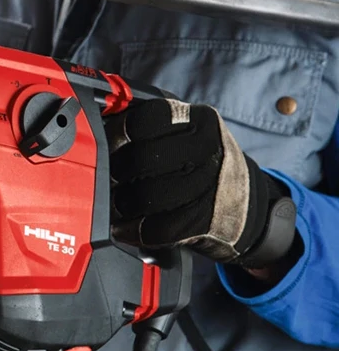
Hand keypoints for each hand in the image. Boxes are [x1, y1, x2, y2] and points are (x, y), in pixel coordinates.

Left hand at [105, 98, 296, 268]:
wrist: (249, 205)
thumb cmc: (204, 167)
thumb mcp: (189, 135)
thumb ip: (152, 128)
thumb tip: (100, 130)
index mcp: (199, 120)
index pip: (146, 120)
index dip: (116, 133)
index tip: (104, 145)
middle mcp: (208, 148)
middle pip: (140, 159)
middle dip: (115, 174)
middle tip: (108, 182)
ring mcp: (210, 185)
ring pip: (146, 196)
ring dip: (121, 205)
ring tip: (116, 206)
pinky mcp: (207, 220)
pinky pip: (157, 228)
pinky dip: (133, 231)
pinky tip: (124, 229)